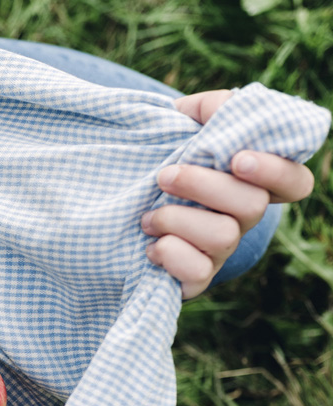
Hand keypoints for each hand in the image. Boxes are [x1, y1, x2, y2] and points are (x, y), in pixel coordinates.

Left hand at [142, 89, 315, 298]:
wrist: (129, 217)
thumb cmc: (171, 167)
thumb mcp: (188, 131)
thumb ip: (209, 110)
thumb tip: (218, 108)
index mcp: (254, 183)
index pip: (296, 182)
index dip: (276, 172)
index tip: (238, 159)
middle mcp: (246, 218)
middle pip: (252, 205)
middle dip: (204, 186)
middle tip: (164, 176)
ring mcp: (224, 250)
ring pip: (223, 236)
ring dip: (177, 220)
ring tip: (148, 216)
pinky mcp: (199, 277)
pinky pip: (198, 272)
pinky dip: (171, 255)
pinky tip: (151, 246)